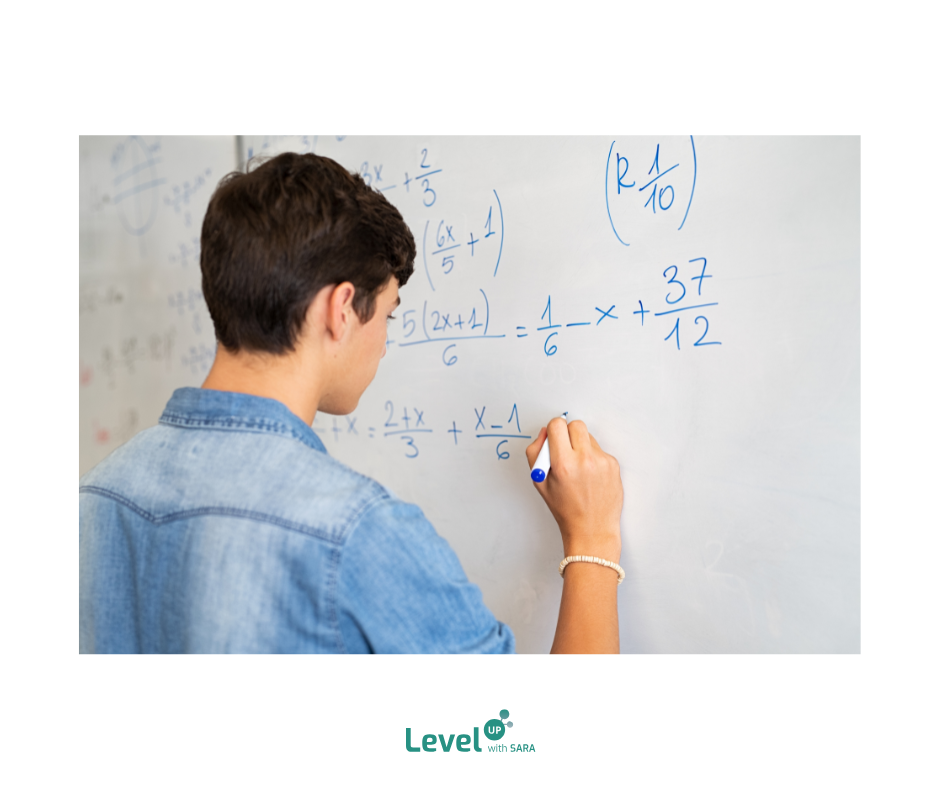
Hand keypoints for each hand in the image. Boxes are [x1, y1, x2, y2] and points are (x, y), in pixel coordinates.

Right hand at [525, 418, 622, 562]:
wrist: (592, 528)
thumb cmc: (565, 509)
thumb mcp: (539, 482)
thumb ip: (536, 453)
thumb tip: (545, 433)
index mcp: (563, 464)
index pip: (558, 425)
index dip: (553, 430)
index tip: (553, 438)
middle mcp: (584, 460)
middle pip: (576, 425)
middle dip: (568, 433)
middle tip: (565, 449)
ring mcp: (602, 461)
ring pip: (588, 436)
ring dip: (581, 445)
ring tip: (578, 467)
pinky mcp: (613, 464)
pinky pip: (599, 450)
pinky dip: (592, 457)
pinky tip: (590, 476)